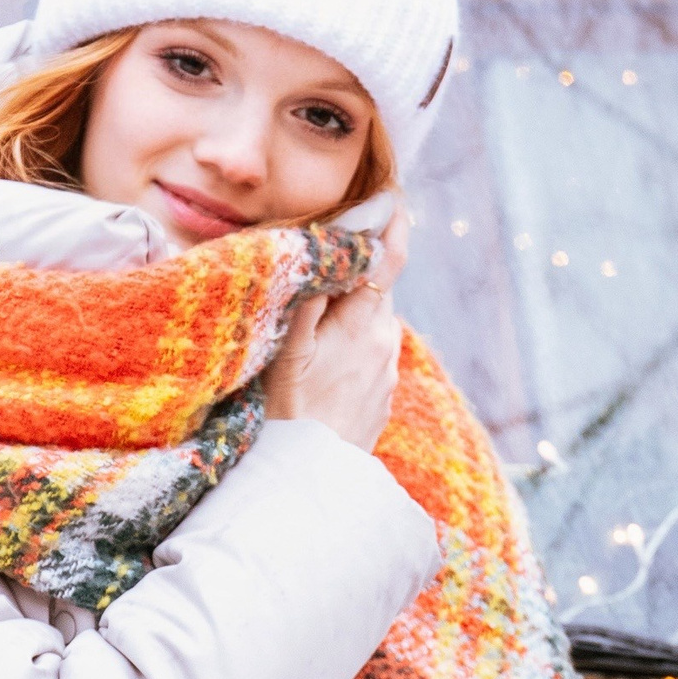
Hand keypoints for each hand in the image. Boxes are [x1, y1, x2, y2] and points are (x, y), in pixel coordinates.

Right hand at [262, 215, 406, 450]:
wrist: (306, 482)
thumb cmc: (284, 413)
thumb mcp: (287, 349)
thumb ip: (313, 294)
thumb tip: (334, 247)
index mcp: (364, 323)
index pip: (388, 258)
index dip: (393, 222)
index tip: (393, 196)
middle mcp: (386, 344)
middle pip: (376, 290)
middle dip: (358, 274)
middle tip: (326, 266)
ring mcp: (388, 374)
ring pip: (372, 324)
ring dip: (351, 315)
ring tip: (315, 329)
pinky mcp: (382, 399)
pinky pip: (370, 357)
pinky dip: (351, 348)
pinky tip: (323, 369)